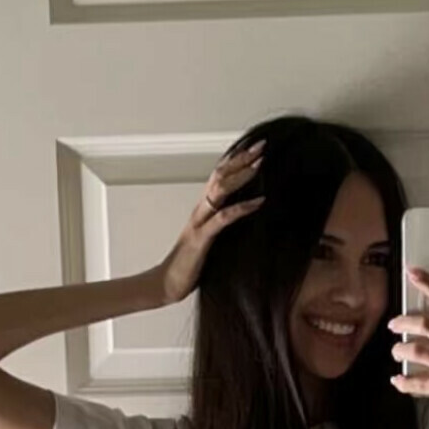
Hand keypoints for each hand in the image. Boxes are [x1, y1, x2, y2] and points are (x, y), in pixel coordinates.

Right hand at [157, 141, 265, 304]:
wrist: (167, 283)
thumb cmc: (190, 264)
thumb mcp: (210, 239)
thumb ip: (222, 225)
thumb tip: (243, 217)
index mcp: (203, 209)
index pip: (219, 175)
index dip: (235, 159)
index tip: (255, 147)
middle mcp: (200, 210)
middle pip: (219, 175)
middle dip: (241, 159)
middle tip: (262, 145)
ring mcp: (199, 222)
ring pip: (219, 190)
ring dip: (241, 175)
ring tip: (260, 164)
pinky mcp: (201, 238)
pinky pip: (223, 218)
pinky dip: (242, 208)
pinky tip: (260, 201)